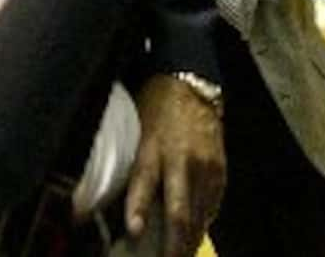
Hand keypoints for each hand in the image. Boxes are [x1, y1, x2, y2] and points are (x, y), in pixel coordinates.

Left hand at [124, 74, 225, 256]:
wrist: (189, 85)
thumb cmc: (153, 111)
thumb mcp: (136, 134)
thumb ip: (131, 167)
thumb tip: (104, 199)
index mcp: (154, 149)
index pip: (144, 184)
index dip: (138, 210)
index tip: (135, 232)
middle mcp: (181, 160)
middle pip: (179, 211)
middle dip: (174, 244)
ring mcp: (205, 167)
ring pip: (199, 215)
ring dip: (189, 240)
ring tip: (180, 255)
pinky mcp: (220, 170)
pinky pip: (213, 205)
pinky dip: (203, 223)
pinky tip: (195, 236)